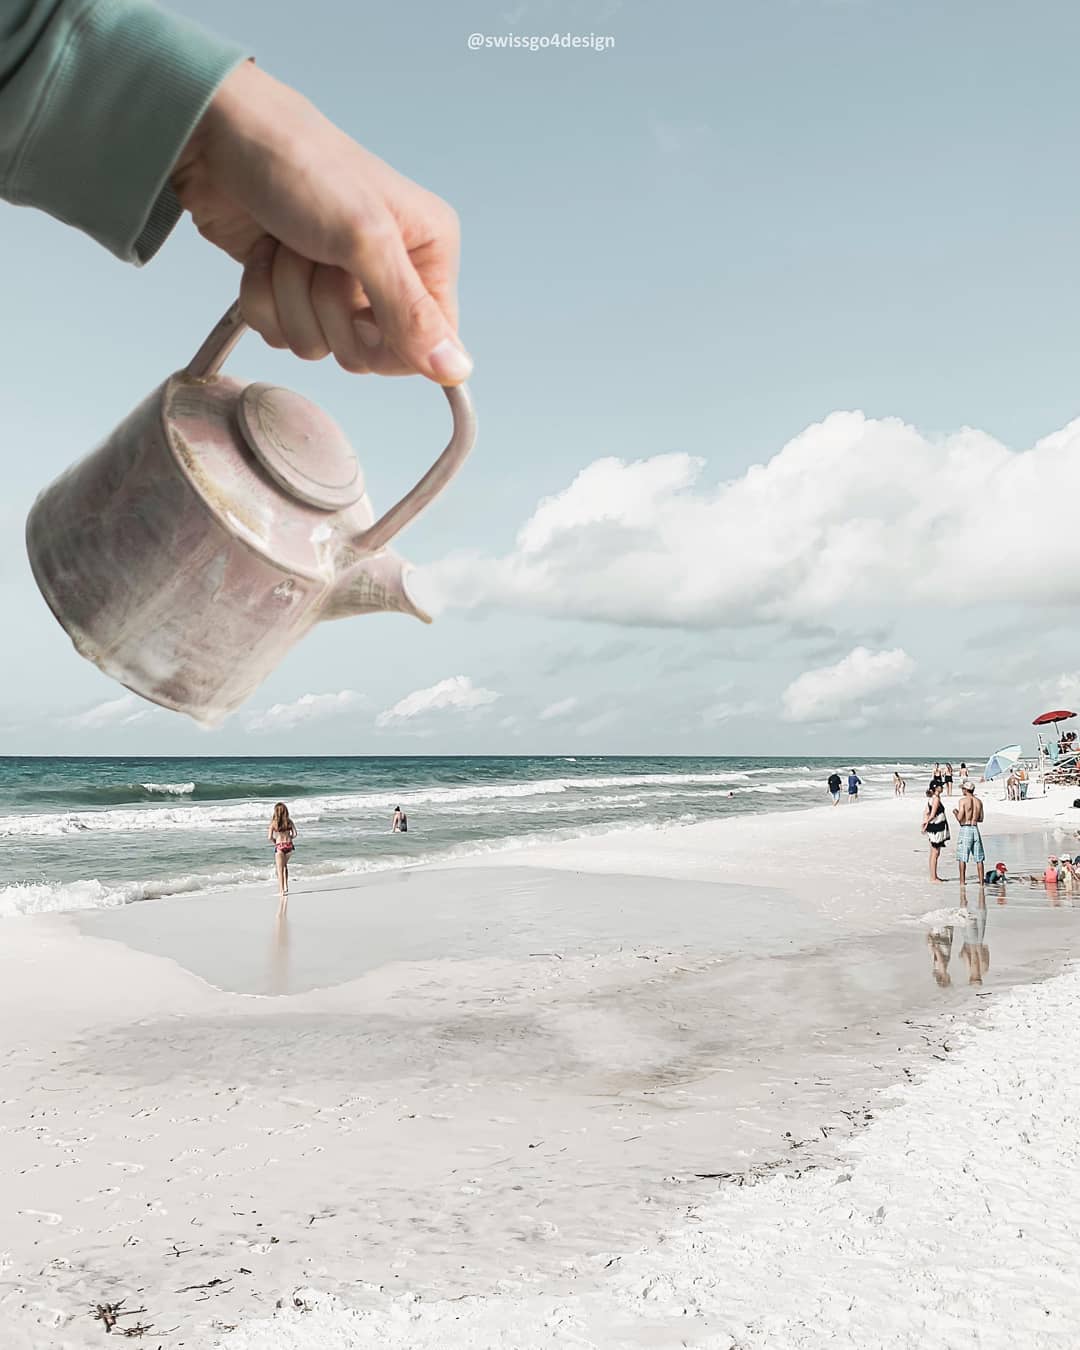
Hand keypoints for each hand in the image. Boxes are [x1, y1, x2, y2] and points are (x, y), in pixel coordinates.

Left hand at [171, 61, 470, 384]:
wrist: (218, 136)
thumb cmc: (300, 165)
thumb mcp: (366, 239)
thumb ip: (410, 311)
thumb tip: (455, 369)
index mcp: (427, 254)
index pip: (428, 344)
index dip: (389, 343)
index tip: (362, 313)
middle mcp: (390, 274)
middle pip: (367, 352)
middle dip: (328, 310)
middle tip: (319, 258)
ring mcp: (339, 285)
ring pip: (318, 346)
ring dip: (290, 298)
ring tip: (288, 245)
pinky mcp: (293, 292)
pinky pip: (280, 335)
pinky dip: (263, 298)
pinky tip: (265, 254)